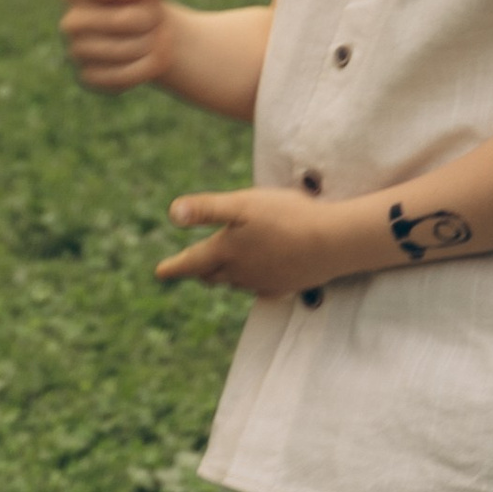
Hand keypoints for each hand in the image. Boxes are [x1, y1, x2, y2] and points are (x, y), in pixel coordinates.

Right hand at [61, 0, 177, 91]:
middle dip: (152, 17)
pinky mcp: (88, 79)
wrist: (146, 31)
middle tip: (155, 16)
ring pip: (128, 49)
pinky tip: (149, 58)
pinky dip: (148, 67)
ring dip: (154, 41)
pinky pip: (124, 77)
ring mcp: (76, 53)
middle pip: (124, 20)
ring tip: (152, 35)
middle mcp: (70, 23)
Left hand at [158, 187, 341, 296]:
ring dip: (225, 274)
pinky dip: (252, 280)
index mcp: (226, 253)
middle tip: (190, 266)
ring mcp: (264, 282)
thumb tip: (170, 213)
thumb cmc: (287, 217)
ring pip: (235, 281)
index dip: (174, 267)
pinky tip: (259, 273)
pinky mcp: (286, 286)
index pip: (191, 263)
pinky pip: (260, 286)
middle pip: (211, 275)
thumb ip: (206, 209)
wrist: (333, 243)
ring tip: (221, 267)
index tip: (159, 273)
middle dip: (199, 270)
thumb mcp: (243, 204)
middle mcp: (241, 273)